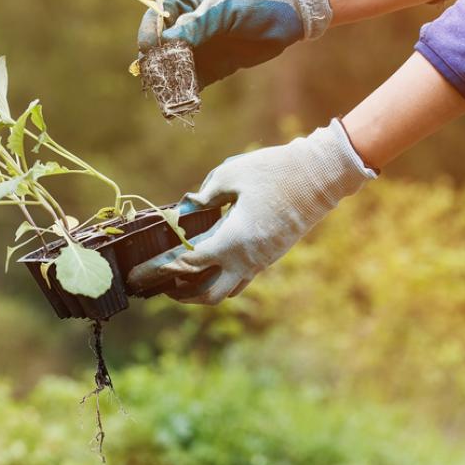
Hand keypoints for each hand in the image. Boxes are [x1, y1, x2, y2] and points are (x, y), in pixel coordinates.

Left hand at [127, 119, 375, 303]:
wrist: (322, 175)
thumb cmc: (276, 171)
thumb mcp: (231, 174)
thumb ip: (205, 195)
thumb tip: (187, 207)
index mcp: (234, 240)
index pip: (189, 264)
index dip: (162, 269)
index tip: (142, 271)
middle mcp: (248, 259)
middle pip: (208, 294)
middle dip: (181, 294)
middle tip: (159, 285)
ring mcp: (262, 261)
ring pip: (227, 291)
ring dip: (201, 291)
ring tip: (179, 282)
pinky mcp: (271, 256)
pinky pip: (241, 279)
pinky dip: (220, 280)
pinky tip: (208, 267)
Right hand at [137, 0, 331, 88]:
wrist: (295, 9)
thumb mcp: (225, 6)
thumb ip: (196, 25)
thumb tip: (166, 42)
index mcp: (188, 1)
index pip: (157, 17)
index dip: (150, 34)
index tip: (149, 50)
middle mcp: (190, 24)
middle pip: (163, 46)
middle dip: (158, 63)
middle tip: (158, 79)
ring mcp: (204, 46)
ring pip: (178, 66)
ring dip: (171, 81)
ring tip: (169, 96)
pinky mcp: (217, 65)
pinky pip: (197, 79)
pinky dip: (189, 91)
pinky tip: (185, 101)